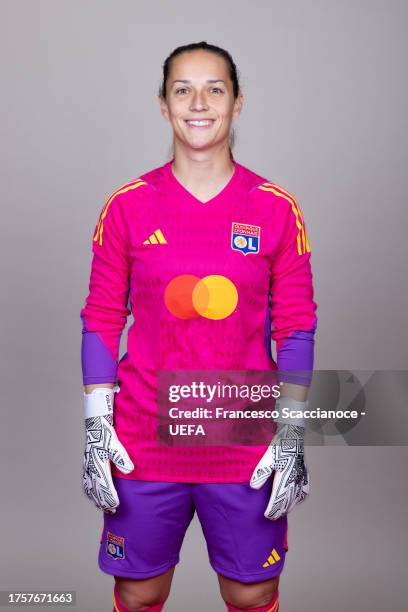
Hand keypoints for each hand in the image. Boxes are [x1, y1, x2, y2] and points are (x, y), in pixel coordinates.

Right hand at [82, 387, 133, 513]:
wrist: (95, 424)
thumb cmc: (107, 434)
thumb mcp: (116, 444)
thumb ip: (122, 458)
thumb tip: (129, 470)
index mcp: (99, 464)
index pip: (104, 486)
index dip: (110, 497)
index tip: (116, 506)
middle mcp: (91, 467)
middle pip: (96, 490)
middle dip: (104, 502)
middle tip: (112, 511)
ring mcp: (87, 467)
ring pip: (90, 488)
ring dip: (96, 499)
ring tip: (104, 508)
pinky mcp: (86, 465)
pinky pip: (86, 482)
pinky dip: (89, 492)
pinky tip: (92, 496)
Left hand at [250, 423, 308, 519]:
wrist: (293, 436)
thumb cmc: (279, 446)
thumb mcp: (267, 458)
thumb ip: (261, 473)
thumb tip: (253, 487)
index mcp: (285, 476)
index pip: (279, 499)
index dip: (273, 509)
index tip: (267, 516)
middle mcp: (295, 479)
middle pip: (288, 501)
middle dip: (280, 511)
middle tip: (272, 518)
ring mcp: (302, 477)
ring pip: (297, 498)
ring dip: (289, 506)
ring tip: (281, 513)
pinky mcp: (305, 474)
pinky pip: (304, 491)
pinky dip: (299, 498)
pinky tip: (295, 501)